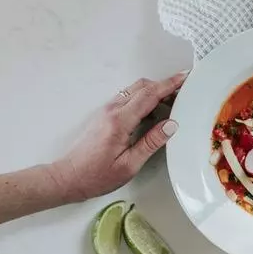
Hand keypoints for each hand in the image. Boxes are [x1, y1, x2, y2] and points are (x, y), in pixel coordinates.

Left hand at [50, 71, 188, 202]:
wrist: (67, 177)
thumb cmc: (96, 175)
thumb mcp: (129, 165)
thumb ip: (151, 143)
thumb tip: (172, 125)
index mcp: (120, 121)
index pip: (149, 95)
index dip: (169, 84)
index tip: (185, 77)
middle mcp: (112, 110)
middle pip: (142, 87)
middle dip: (164, 85)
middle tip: (184, 92)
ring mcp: (107, 110)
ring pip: (134, 90)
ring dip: (154, 91)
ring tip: (172, 101)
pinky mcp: (105, 115)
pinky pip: (128, 98)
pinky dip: (144, 98)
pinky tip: (153, 111)